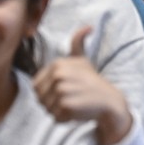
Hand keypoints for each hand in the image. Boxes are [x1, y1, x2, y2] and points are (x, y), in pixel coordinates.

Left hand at [34, 27, 132, 144]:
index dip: (47, 92)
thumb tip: (88, 26)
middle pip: (39, 98)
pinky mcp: (66, 104)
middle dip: (52, 103)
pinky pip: (55, 117)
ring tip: (74, 103)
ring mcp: (62, 90)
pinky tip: (76, 111)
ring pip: (47, 109)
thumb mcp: (82, 60)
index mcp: (57, 64)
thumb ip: (77, 43)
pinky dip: (64, 118)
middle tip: (70, 98)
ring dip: (58, 111)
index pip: (36, 86)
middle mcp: (58, 75)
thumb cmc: (91, 81)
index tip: (64, 90)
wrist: (108, 99)